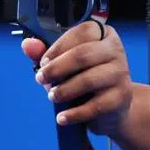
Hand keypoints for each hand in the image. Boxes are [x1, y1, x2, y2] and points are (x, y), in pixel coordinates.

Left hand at [20, 20, 131, 134]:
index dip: (58, 46)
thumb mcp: (65, 65)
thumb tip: (27, 44)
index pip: (82, 32)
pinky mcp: (122, 97)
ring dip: (64, 90)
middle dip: (56, 68)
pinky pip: (95, 106)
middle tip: (41, 79)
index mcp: (104, 35)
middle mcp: (115, 51)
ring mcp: (121, 74)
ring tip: (52, 96)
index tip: (43, 61)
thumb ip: (45, 54)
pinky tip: (62, 117)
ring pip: (88, 80)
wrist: (112, 108)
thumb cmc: (86, 80)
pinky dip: (74, 114)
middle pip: (83, 55)